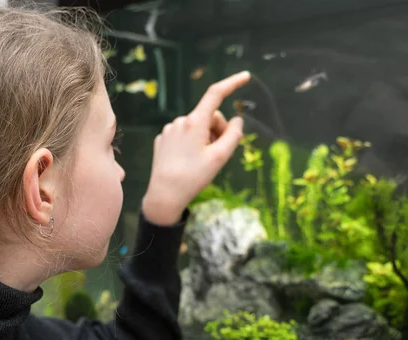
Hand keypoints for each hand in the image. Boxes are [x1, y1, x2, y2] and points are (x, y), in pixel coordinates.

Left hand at [142, 71, 250, 225]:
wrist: (164, 195)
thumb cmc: (194, 177)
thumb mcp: (220, 157)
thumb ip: (233, 134)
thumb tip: (236, 119)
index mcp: (194, 122)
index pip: (215, 94)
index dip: (232, 84)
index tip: (245, 77)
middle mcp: (180, 121)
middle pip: (209, 117)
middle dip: (218, 130)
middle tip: (218, 153)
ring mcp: (169, 130)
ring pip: (196, 127)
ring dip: (204, 139)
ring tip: (200, 161)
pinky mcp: (162, 140)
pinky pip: (183, 136)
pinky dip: (191, 144)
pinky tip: (186, 162)